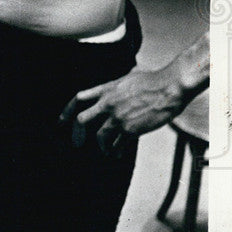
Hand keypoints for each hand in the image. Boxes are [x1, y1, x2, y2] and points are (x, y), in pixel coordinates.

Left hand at [59, 63, 186, 155]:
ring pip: (100, 136)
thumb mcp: (129, 77)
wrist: (169, 88)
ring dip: (102, 146)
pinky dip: (116, 150)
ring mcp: (117, 117)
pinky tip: (118, 153)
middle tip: (76, 143)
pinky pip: (117, 144)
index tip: (61, 121)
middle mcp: (108, 103)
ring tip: (107, 150)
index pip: (79, 98)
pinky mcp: (130, 129)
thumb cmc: (154, 81)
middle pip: (82, 119)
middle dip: (76, 133)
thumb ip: (119, 86)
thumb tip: (118, 86)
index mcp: (107, 89)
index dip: (67, 110)